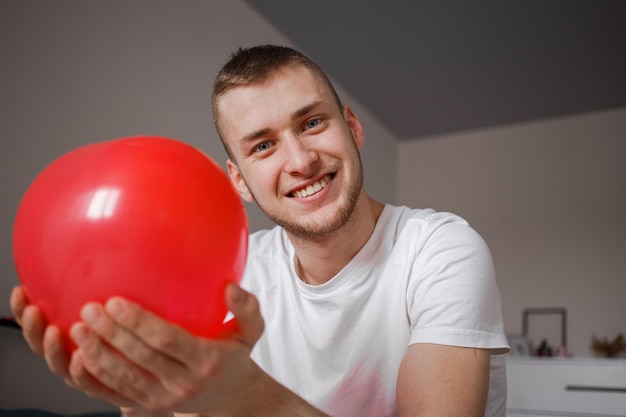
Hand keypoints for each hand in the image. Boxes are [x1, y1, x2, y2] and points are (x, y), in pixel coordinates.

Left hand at [66, 282, 264, 414]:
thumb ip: (247, 307)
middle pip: (139, 358)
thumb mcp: (251, 331)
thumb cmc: (234, 354)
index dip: (139, 323)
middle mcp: (183, 383)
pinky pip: (116, 393)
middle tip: (90, 309)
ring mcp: (163, 399)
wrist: (229, 396)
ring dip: (97, 354)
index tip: (116, 301)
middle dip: (111, 334)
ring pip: (123, 377)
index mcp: (205, 360)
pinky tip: (78, 357)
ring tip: (78, 329)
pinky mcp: (148, 407)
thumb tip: (230, 287)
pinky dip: (95, 377)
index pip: (167, 341)